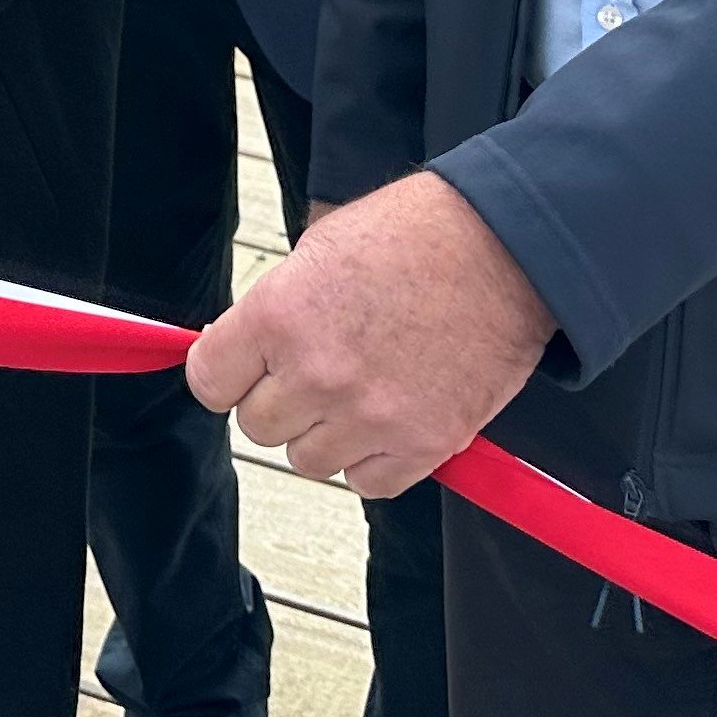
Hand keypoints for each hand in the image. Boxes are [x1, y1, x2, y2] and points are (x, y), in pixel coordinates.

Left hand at [185, 171, 555, 496]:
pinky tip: (389, 418)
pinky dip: (373, 460)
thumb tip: (244, 346)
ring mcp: (369, 416)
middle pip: (257, 426)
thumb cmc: (416, 233)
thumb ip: (275, 307)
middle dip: (279, 400)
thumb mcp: (319, 246)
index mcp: (279, 315)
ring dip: (325, 433)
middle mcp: (316, 373)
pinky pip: (367, 483)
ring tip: (358, 390)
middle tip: (315, 371)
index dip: (227, 373)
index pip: (209, 380)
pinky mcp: (422, 444)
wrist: (506, 247)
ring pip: (308, 460)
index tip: (243, 370)